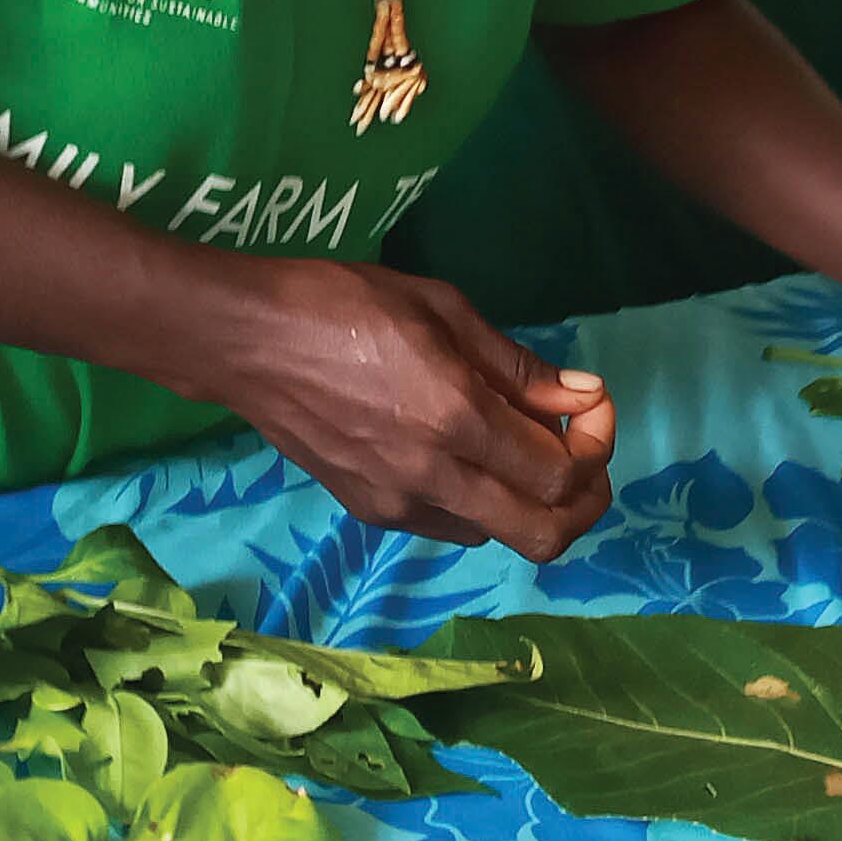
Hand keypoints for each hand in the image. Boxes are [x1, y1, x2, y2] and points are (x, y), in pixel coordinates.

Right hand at [199, 261, 616, 560]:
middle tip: (582, 453)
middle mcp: (432, 476)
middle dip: (584, 501)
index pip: (560, 473)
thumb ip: (517, 365)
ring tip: (517, 446)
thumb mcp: (440, 309)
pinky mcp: (370, 512)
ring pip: (499, 537)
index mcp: (455, 417)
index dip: (597, 445)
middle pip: (544, 535)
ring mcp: (398, 505)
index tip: (590, 405)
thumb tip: (583, 395)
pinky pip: (451, 525)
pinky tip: (462, 453)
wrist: (244, 342)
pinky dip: (479, 501)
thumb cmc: (341, 303)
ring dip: (528, 501)